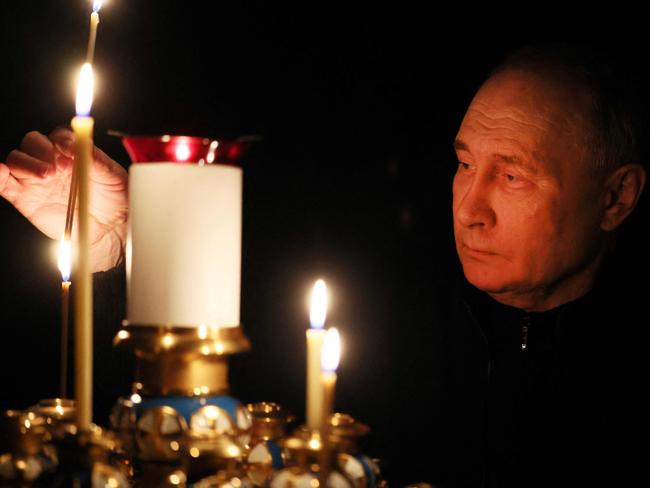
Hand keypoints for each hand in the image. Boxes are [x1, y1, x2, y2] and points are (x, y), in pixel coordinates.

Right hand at [0, 128, 127, 271]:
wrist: (108, 228)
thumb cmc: (114, 199)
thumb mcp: (113, 176)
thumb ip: (96, 158)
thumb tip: (78, 143)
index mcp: (72, 151)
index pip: (59, 135)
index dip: (62, 139)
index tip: (69, 148)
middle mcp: (51, 160)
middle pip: (33, 142)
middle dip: (42, 151)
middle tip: (58, 168)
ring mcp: (35, 178)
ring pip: (17, 159)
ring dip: (27, 164)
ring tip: (46, 177)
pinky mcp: (22, 196)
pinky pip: (3, 182)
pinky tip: (1, 173)